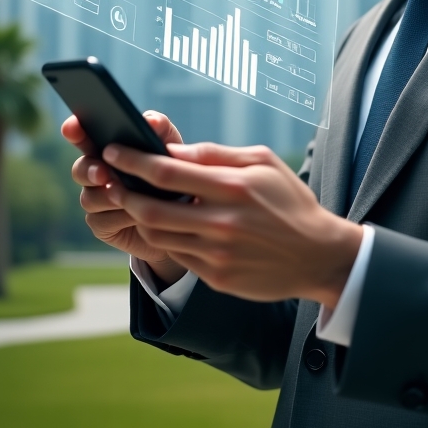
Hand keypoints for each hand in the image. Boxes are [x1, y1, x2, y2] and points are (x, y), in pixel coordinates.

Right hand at [63, 111, 187, 285]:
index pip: (83, 136)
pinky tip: (136, 216)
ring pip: (89, 198)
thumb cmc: (172, 173)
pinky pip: (101, 221)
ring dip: (109, 197)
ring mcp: (97, 200)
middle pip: (79, 168)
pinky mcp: (102, 225)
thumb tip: (150, 121)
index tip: (72, 126)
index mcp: (108, 149)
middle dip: (89, 170)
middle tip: (103, 174)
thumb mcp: (170, 147)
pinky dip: (120, 217)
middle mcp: (97, 173)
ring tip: (130, 197)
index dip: (74, 130)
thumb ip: (160, 128)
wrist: (183, 215)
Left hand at [100, 141, 363, 306]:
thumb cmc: (289, 201)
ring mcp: (218, 254)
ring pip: (157, 235)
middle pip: (150, 209)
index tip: (112, 150)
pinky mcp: (217, 278)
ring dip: (139, 216)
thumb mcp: (263, 163)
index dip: (132, 160)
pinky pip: (177, 256)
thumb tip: (172, 151)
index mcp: (233, 187)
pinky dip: (164, 238)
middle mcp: (222, 222)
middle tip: (109, 180)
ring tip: (132, 201)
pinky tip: (164, 226)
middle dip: (122, 191)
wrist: (318, 254)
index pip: (167, 172)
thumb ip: (216, 154)